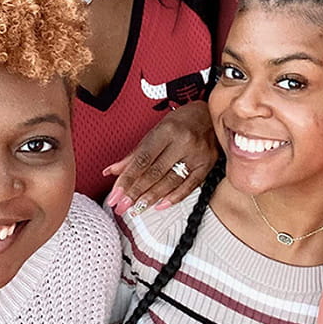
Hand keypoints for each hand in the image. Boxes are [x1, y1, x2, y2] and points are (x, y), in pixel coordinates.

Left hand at [103, 100, 217, 215]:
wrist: (209, 114)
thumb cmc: (181, 121)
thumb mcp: (156, 131)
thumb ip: (135, 153)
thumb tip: (113, 171)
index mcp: (167, 130)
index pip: (142, 159)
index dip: (127, 179)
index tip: (115, 194)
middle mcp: (183, 142)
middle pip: (155, 172)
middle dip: (135, 192)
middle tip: (122, 206)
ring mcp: (197, 154)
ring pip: (171, 181)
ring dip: (151, 198)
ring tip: (137, 209)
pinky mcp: (207, 165)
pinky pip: (190, 186)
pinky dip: (174, 198)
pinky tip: (160, 205)